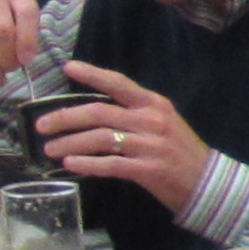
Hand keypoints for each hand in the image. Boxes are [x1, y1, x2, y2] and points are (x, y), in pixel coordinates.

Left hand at [36, 61, 211, 211]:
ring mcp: (151, 145)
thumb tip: (89, 115)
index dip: (92, 74)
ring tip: (50, 150)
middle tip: (41, 125)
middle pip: (100, 113)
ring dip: (70, 144)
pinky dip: (87, 165)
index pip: (119, 84)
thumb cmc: (179, 151)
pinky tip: (70, 166)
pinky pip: (110, 164)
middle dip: (65, 118)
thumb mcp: (161, 124)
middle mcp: (152, 120)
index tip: (67, 67)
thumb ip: (132, 116)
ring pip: (100, 139)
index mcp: (155, 104)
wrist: (207, 182)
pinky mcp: (149, 169)